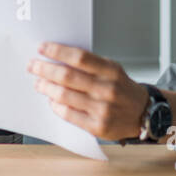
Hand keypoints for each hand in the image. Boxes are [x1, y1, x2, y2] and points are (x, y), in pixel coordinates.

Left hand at [28, 42, 148, 140]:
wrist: (143, 114)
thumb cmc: (122, 89)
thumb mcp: (113, 70)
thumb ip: (90, 65)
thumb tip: (58, 58)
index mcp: (111, 70)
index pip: (79, 57)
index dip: (57, 51)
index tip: (41, 47)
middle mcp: (107, 89)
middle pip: (67, 76)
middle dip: (44, 69)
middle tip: (32, 65)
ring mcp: (102, 109)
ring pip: (64, 96)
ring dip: (46, 87)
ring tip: (39, 82)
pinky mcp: (98, 127)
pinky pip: (68, 114)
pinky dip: (55, 105)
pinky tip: (52, 100)